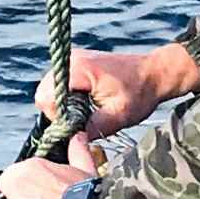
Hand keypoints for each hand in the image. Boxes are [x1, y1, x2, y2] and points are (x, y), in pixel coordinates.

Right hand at [34, 42, 198, 144]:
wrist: (154, 73)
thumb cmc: (140, 92)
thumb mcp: (119, 116)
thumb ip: (93, 127)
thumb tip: (72, 138)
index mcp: (79, 69)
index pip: (46, 96)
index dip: (57, 115)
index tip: (78, 123)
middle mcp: (71, 59)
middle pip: (45, 92)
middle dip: (60, 111)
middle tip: (84, 120)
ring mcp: (72, 59)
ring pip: (51, 90)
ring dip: (65, 105)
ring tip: (88, 110)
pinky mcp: (76, 64)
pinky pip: (60, 85)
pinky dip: (69, 98)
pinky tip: (88, 103)